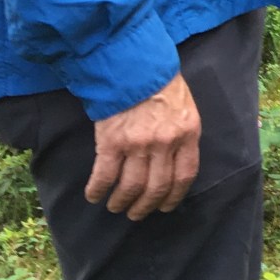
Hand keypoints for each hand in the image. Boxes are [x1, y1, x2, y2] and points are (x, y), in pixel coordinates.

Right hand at [85, 73, 200, 219]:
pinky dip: (97, 190)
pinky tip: (93, 195)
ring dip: (121, 202)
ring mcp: (138, 144)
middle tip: (136, 213)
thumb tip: (176, 163)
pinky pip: (104, 176)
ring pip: (131, 187)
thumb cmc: (161, 84)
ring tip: (115, 206)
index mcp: (187, 133)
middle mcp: (165, 143)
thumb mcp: (185, 108)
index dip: (173, 197)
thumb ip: (182, 135)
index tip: (164, 207)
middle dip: (145, 206)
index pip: (184, 176)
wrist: (134, 65)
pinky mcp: (111, 141)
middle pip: (157, 187)